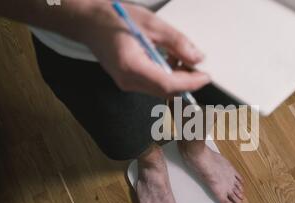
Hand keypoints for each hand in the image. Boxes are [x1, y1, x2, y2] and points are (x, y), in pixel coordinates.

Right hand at [76, 2, 209, 97]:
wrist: (89, 22)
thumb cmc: (114, 19)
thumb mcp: (152, 24)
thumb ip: (176, 42)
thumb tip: (197, 58)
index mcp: (131, 65)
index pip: (167, 84)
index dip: (190, 83)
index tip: (205, 76)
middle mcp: (128, 80)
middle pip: (166, 91)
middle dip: (186, 82)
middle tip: (198, 67)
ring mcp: (127, 83)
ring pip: (161, 90)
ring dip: (177, 79)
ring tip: (181, 58)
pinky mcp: (128, 81)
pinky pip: (153, 85)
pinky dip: (167, 76)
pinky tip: (169, 60)